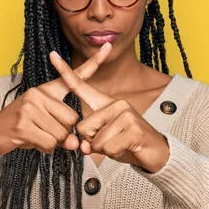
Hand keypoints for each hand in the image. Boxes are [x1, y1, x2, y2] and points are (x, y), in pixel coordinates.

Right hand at [0, 43, 111, 156]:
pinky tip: (30, 140)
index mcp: (47, 90)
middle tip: (44, 130)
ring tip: (35, 134)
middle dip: (63, 133)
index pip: (73, 76)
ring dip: (52, 142)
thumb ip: (64, 129)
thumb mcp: (45, 122)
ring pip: (62, 134)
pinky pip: (49, 143)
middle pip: (72, 119)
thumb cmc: (23, 126)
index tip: (108, 46)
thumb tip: (74, 143)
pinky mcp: (23, 124)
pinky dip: (43, 148)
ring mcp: (30, 108)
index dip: (93, 62)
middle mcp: (39, 94)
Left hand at [49, 46, 169, 172]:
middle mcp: (116, 103)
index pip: (81, 86)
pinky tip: (126, 148)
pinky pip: (107, 148)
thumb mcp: (104, 140)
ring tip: (120, 145)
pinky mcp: (133, 129)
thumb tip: (84, 146)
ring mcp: (125, 114)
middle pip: (83, 127)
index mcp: (106, 103)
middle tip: (111, 141)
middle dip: (92, 142)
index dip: (65, 72)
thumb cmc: (128, 144)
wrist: (157, 152)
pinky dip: (114, 154)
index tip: (52, 55)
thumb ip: (90, 140)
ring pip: (95, 141)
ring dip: (104, 150)